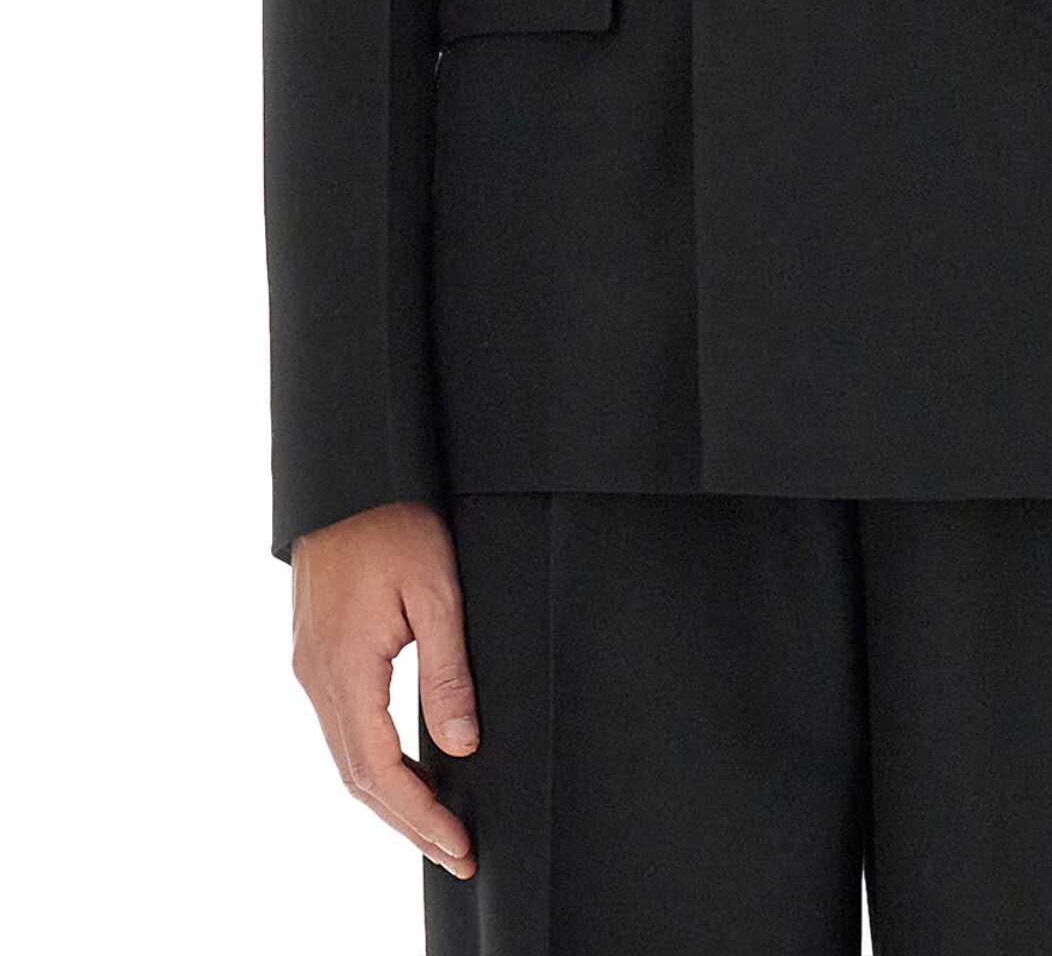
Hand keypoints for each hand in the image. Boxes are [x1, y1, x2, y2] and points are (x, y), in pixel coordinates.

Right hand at [290, 499, 478, 878]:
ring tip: (435, 828)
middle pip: (358, 777)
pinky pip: (342, 728)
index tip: (458, 845)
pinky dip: (372, 764)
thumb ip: (447, 670)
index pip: (380, 770)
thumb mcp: (437, 590)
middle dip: (407, 823)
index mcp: (345, 668)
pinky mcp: (315, 654)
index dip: (420, 815)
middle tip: (456, 855)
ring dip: (389, 799)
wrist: (349, 478)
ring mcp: (311, 667)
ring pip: (346, 757)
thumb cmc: (395, 522)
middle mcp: (318, 677)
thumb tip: (461, 744)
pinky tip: (404, 773)